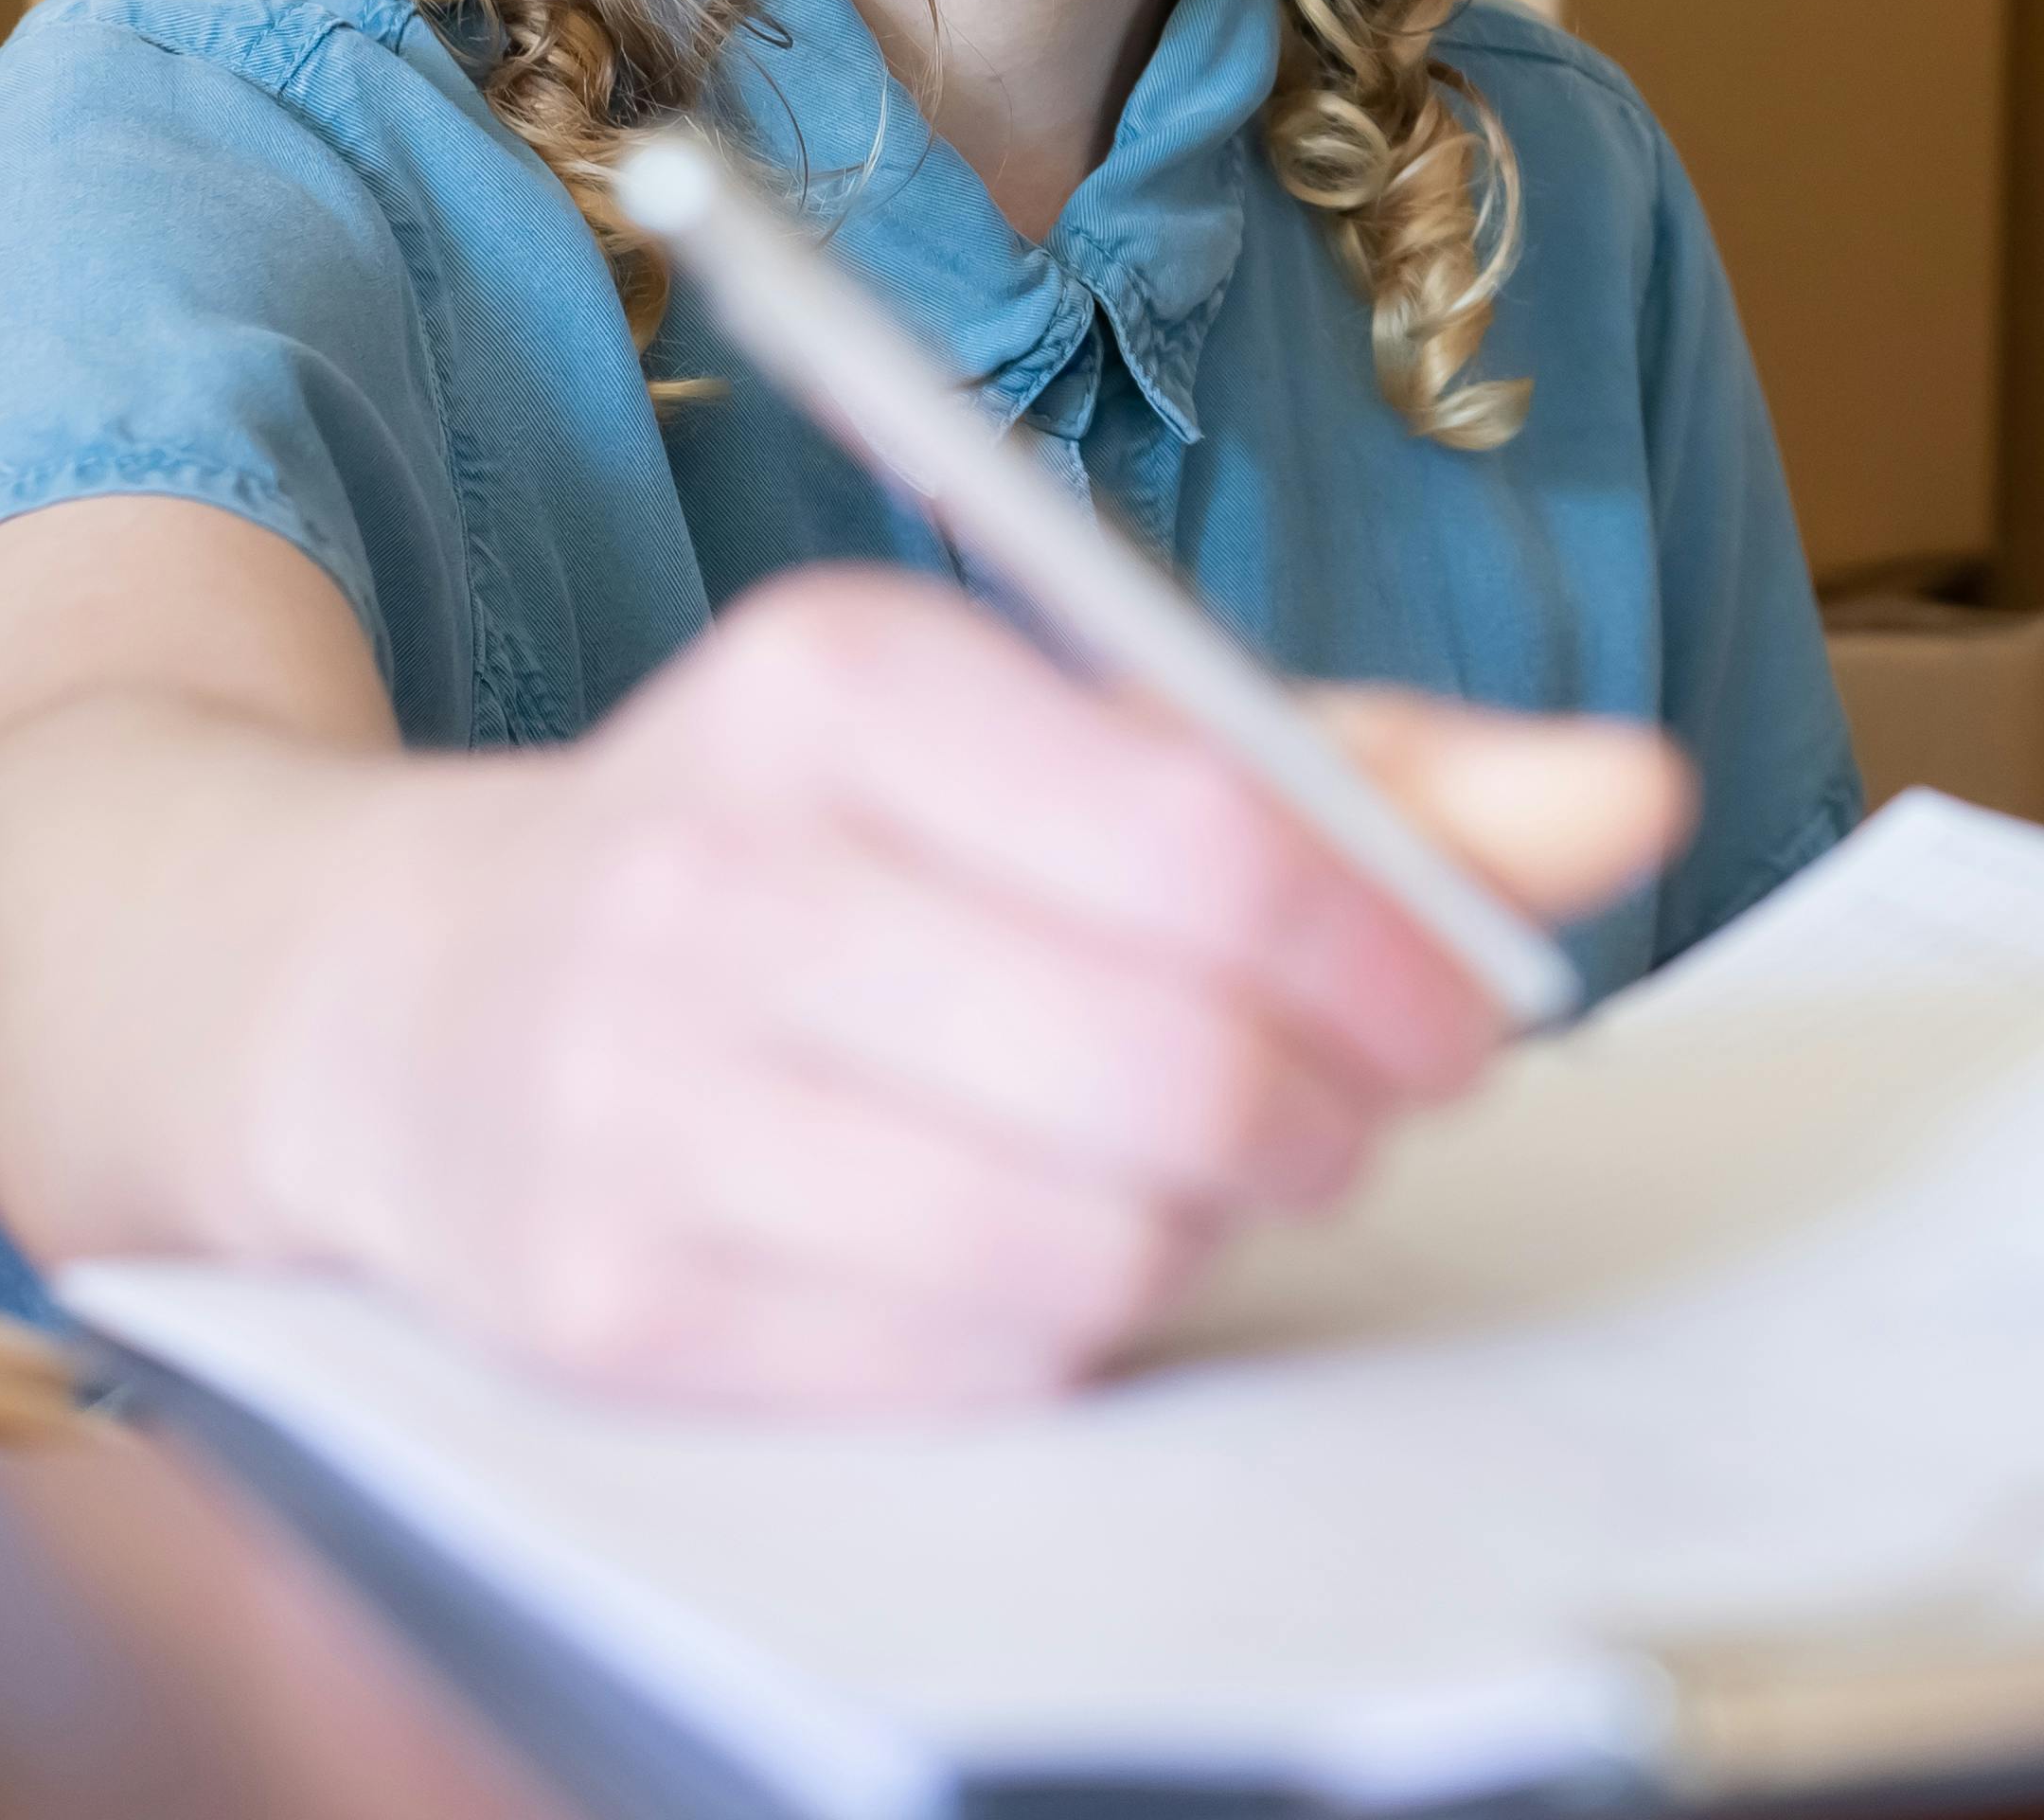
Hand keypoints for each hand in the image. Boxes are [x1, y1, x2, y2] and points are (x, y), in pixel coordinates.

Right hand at [247, 566, 1686, 1407]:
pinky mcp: (609, 1305)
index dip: (1398, 952)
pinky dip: (1063, 1323)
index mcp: (838, 680)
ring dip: (1204, 1226)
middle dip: (1326, 1111)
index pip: (1215, 836)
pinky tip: (1043, 1239)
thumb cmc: (821, 849)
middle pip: (1169, 1058)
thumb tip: (1640, 794)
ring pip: (1081, 1236)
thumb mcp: (1066, 738)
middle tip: (1350, 1111)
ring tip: (1195, 1166)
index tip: (1469, 1008)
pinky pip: (960, 1364)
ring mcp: (636, 1103)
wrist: (404, 997)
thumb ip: (1368, 770)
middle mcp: (712, 872)